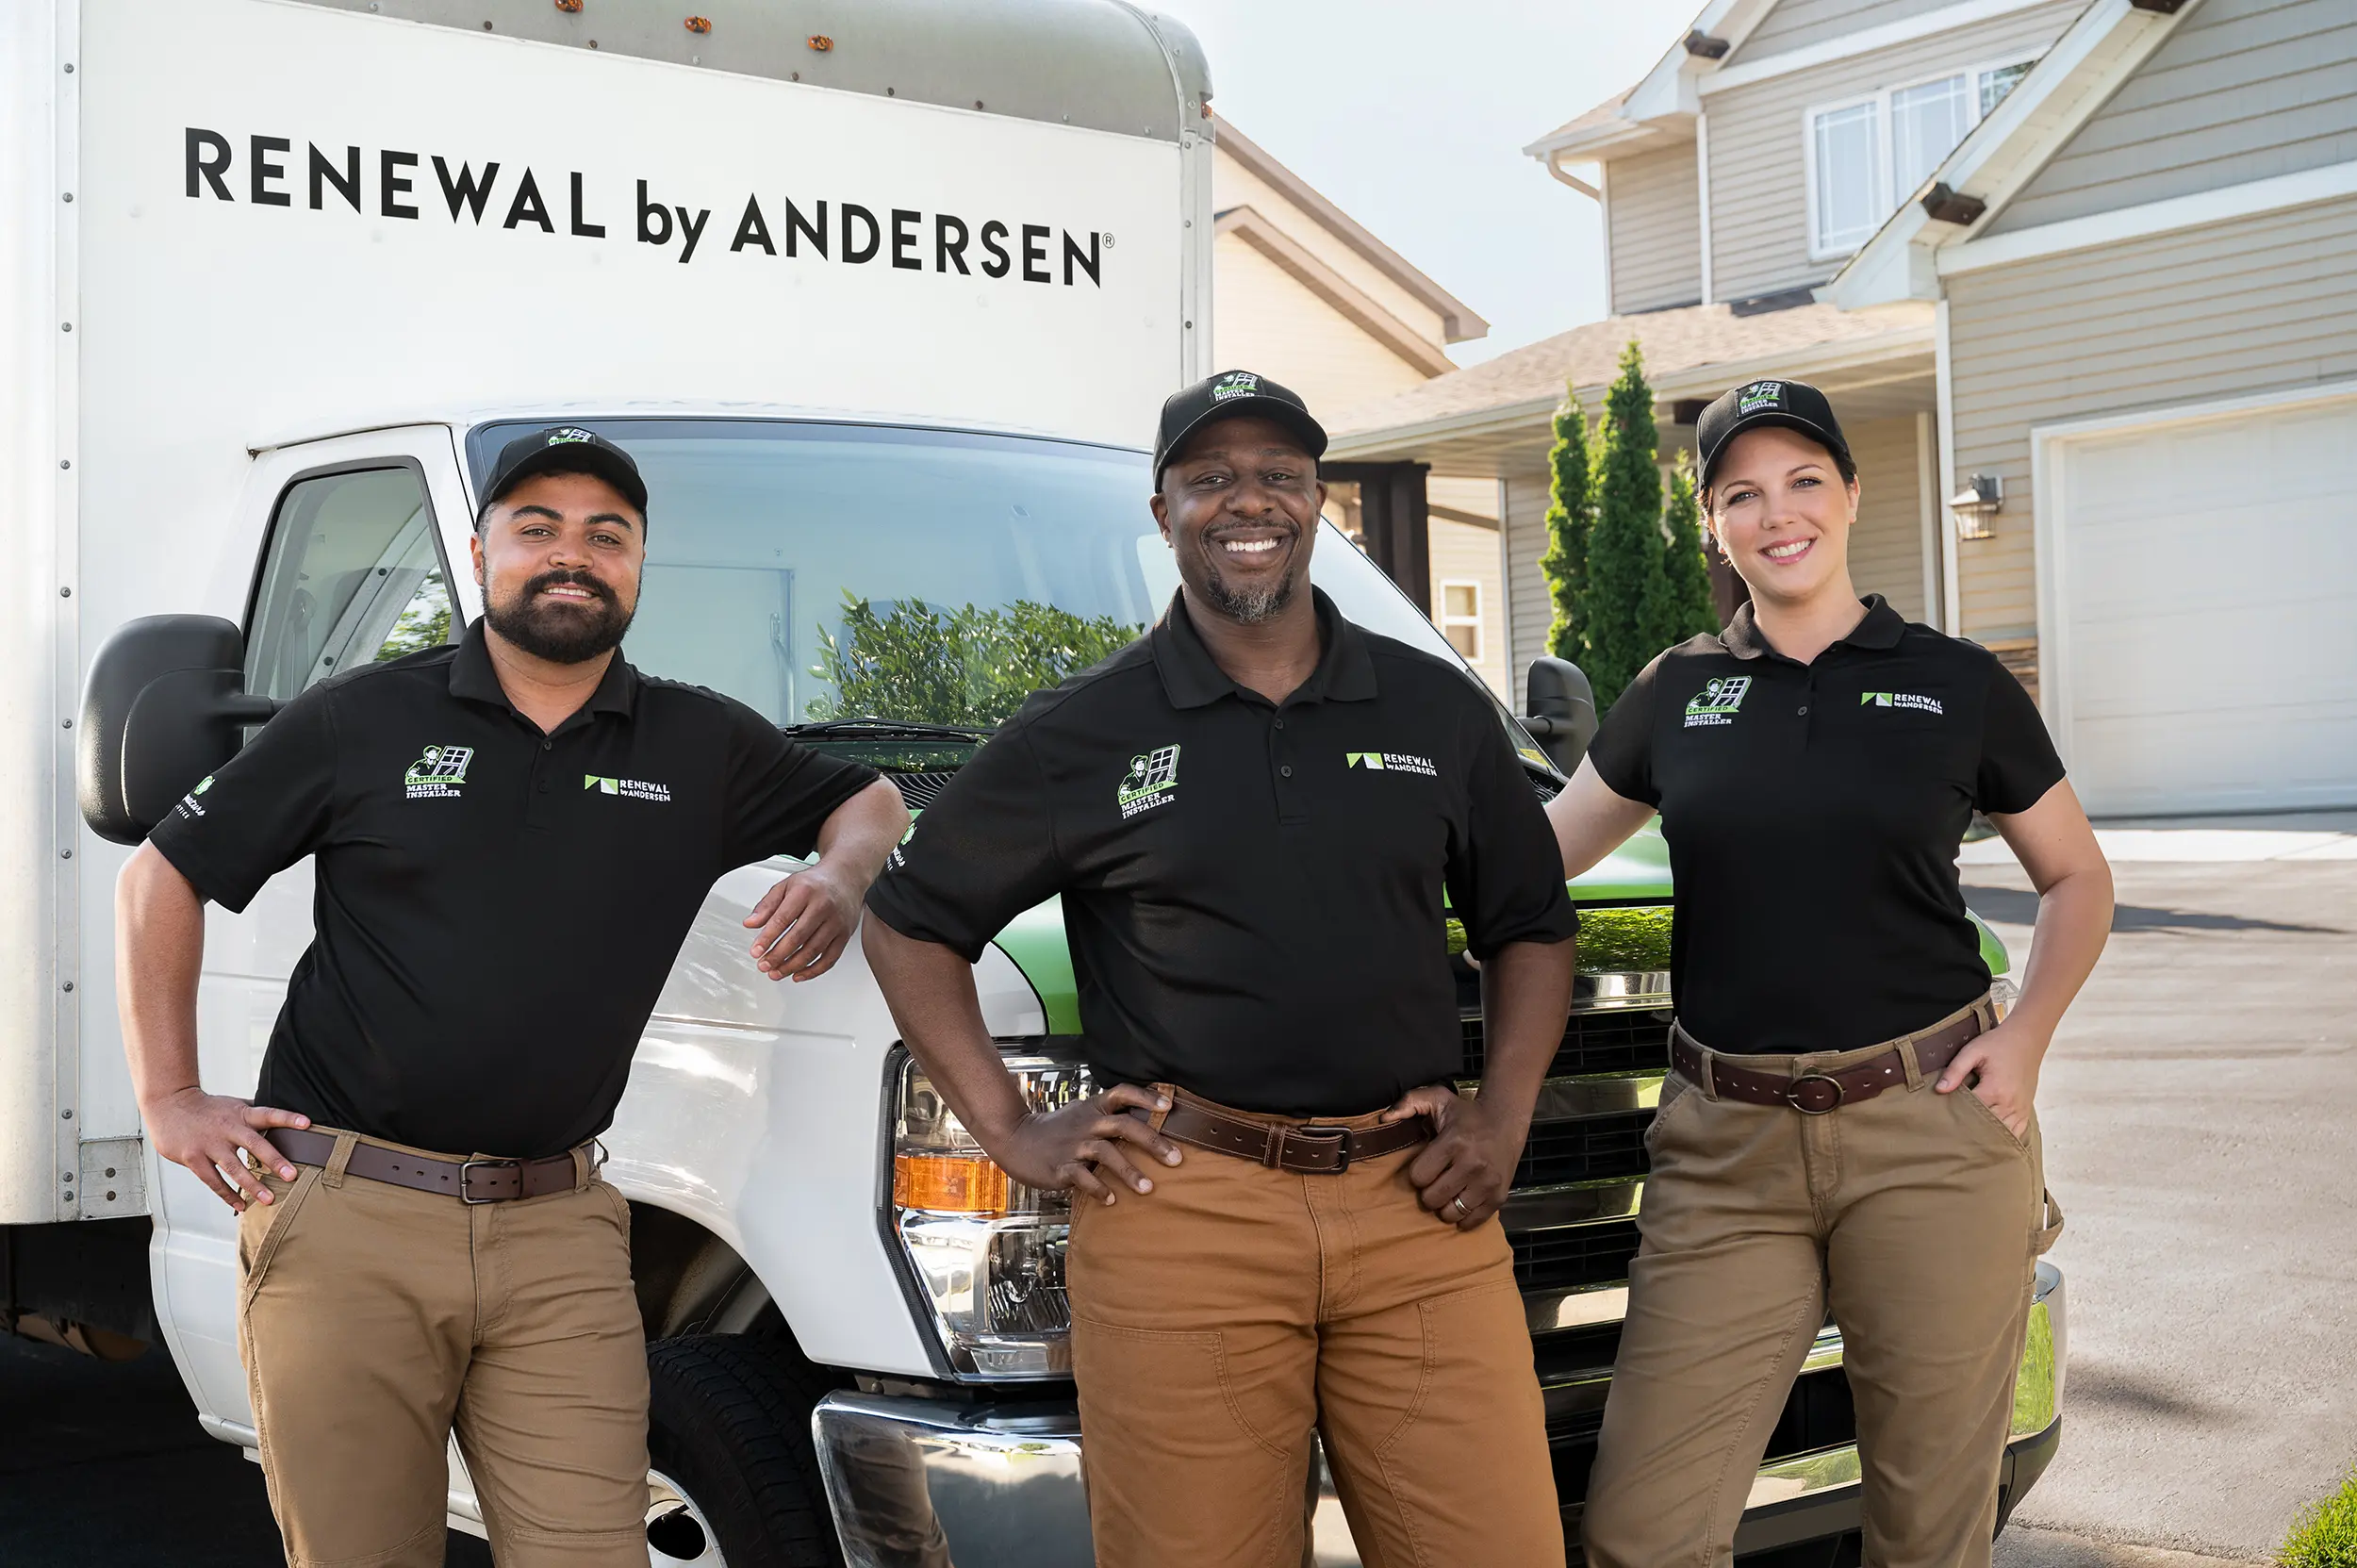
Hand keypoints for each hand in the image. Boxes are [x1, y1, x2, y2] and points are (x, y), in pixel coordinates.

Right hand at [144, 1088, 309, 1211]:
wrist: (169, 1105)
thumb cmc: (206, 1108)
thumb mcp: (233, 1105)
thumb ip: (254, 1115)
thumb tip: (281, 1122)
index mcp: (241, 1114)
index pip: (269, 1114)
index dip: (288, 1118)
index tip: (307, 1124)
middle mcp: (228, 1128)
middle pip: (254, 1144)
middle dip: (274, 1160)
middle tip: (291, 1175)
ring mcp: (210, 1144)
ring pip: (234, 1167)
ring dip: (252, 1185)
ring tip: (269, 1198)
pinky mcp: (194, 1158)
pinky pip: (213, 1180)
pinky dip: (227, 1194)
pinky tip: (240, 1204)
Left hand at [744, 863, 863, 981]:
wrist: (846, 877)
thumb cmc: (815, 883)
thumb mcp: (786, 886)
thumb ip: (767, 905)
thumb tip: (750, 923)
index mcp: (805, 892)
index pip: (782, 919)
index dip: (767, 938)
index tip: (756, 951)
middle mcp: (823, 906)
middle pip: (798, 937)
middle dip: (778, 955)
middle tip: (764, 965)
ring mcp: (836, 922)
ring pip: (813, 950)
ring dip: (792, 966)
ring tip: (777, 972)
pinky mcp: (845, 934)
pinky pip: (830, 958)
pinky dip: (813, 970)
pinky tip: (799, 975)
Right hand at [988, 1085, 1182, 1206]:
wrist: (1016, 1139)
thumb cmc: (1056, 1130)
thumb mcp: (1082, 1114)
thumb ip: (1108, 1117)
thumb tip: (1147, 1123)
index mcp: (1094, 1108)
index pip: (1122, 1093)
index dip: (1146, 1097)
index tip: (1169, 1106)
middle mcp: (1086, 1123)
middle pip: (1124, 1126)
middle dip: (1152, 1142)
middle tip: (1176, 1160)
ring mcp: (1073, 1145)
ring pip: (1106, 1153)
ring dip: (1129, 1171)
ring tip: (1148, 1188)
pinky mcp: (1060, 1167)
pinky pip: (1083, 1178)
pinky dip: (1098, 1189)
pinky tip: (1112, 1200)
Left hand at [1385, 1084, 1524, 1229]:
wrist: (1506, 1121)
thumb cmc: (1467, 1114)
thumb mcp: (1437, 1098)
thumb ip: (1408, 1102)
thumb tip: (1384, 1120)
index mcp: (1454, 1143)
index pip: (1419, 1177)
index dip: (1418, 1173)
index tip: (1426, 1166)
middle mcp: (1472, 1165)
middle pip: (1432, 1198)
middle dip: (1429, 1191)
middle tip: (1436, 1180)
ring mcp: (1488, 1183)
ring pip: (1451, 1213)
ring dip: (1445, 1205)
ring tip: (1449, 1191)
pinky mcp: (1499, 1197)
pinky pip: (1471, 1221)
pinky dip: (1463, 1216)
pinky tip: (1462, 1200)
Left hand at [1935, 1020, 2045, 1139]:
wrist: (2027, 1039)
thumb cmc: (1997, 1044)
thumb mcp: (1972, 1051)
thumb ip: (1956, 1070)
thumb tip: (1940, 1090)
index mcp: (1994, 1090)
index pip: (1970, 1114)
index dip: (1955, 1118)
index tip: (1942, 1119)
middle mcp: (2009, 1104)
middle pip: (1986, 1129)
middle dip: (1969, 1130)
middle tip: (1951, 1133)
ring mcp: (2020, 1110)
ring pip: (2001, 1134)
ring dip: (1986, 1136)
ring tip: (1968, 1136)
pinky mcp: (2025, 1111)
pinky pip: (2016, 1132)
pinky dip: (2003, 1136)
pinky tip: (1989, 1136)